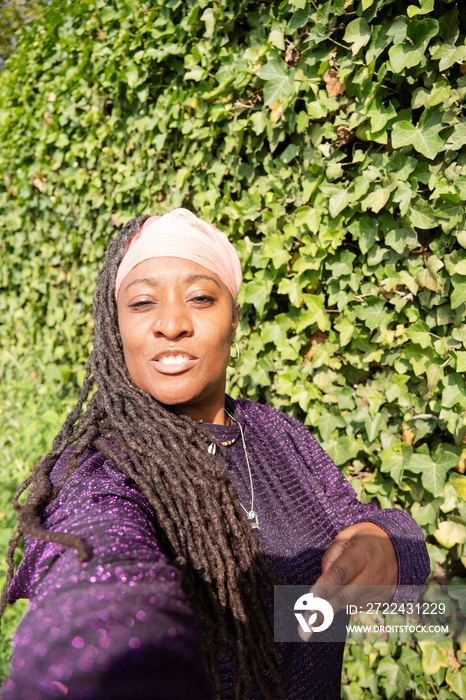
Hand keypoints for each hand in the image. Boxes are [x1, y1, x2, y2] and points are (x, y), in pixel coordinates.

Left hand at [298, 522, 397, 640]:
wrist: (401, 549)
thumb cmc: (366, 540)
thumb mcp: (348, 536)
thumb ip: (332, 556)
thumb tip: (322, 581)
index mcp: (363, 553)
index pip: (340, 573)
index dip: (323, 588)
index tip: (309, 602)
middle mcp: (373, 575)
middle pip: (343, 597)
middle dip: (322, 614)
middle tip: (304, 632)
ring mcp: (380, 591)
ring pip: (347, 603)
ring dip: (332, 602)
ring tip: (337, 584)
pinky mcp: (382, 602)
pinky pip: (356, 605)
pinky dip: (347, 600)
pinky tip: (354, 585)